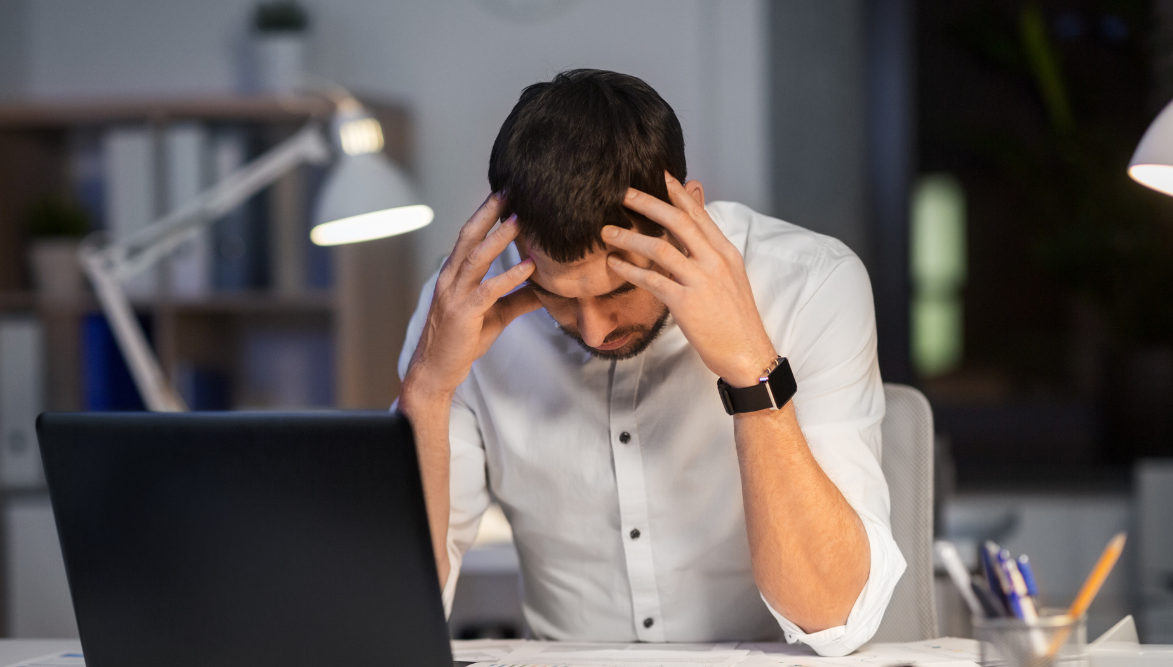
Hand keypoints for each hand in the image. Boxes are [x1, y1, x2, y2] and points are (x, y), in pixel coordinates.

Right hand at [403, 193, 540, 400]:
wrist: (436, 371)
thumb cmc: (462, 340)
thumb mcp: (496, 316)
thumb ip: (518, 299)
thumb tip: (547, 288)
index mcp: (455, 274)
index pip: (470, 236)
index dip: (486, 213)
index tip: (506, 192)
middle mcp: (451, 279)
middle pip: (469, 237)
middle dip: (489, 212)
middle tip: (510, 189)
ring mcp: (455, 295)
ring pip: (477, 258)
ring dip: (499, 237)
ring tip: (521, 219)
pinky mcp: (464, 314)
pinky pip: (488, 291)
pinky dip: (509, 276)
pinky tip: (529, 266)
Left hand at [603, 173, 775, 386]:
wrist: (747, 353)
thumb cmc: (735, 319)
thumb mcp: (730, 278)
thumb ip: (710, 253)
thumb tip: (694, 233)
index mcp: (726, 252)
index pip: (698, 214)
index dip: (677, 193)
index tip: (658, 175)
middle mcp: (715, 261)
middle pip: (678, 222)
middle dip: (648, 203)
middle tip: (623, 193)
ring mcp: (701, 281)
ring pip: (661, 249)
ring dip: (630, 238)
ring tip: (607, 232)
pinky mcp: (686, 303)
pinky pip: (652, 280)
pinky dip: (630, 270)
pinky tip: (614, 264)